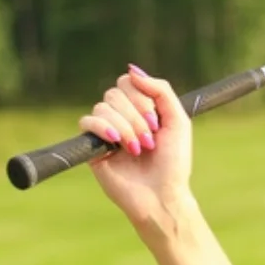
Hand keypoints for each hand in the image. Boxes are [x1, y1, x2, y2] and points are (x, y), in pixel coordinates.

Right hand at [76, 64, 193, 224]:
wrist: (162, 194)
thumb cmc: (173, 161)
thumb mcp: (178, 120)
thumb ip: (160, 90)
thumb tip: (132, 70)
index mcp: (141, 109)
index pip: (128, 82)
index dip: (141, 96)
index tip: (157, 120)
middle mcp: (121, 117)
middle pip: (115, 92)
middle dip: (136, 115)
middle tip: (150, 139)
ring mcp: (105, 132)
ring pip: (103, 107)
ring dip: (126, 127)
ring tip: (138, 149)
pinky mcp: (92, 147)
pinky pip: (86, 122)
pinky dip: (103, 128)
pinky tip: (116, 143)